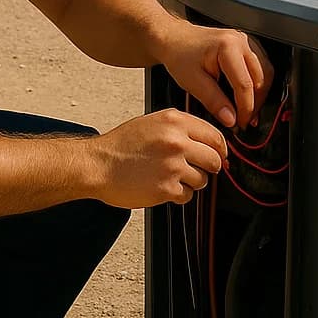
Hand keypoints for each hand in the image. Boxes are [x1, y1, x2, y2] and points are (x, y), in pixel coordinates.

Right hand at [86, 109, 227, 207]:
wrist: (98, 165)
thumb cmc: (122, 145)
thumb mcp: (153, 122)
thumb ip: (181, 128)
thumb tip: (208, 141)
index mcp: (174, 121)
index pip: (214, 135)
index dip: (219, 148)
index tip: (219, 155)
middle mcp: (176, 141)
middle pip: (214, 159)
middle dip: (209, 167)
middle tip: (199, 169)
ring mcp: (172, 166)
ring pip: (203, 179)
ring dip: (192, 182)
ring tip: (172, 177)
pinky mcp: (166, 188)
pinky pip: (187, 195)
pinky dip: (179, 195)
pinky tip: (164, 187)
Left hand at [157, 24, 274, 129]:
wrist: (174, 39)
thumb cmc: (180, 55)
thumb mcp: (192, 82)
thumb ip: (213, 101)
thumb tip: (231, 119)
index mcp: (228, 47)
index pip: (245, 84)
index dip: (245, 108)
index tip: (240, 123)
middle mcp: (241, 41)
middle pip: (261, 79)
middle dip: (256, 103)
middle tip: (245, 121)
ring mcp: (246, 41)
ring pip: (266, 72)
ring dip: (260, 94)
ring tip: (248, 111)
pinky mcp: (246, 46)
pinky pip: (262, 66)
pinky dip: (258, 84)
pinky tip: (249, 96)